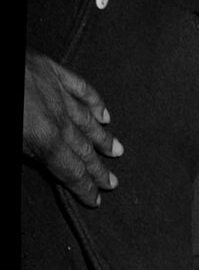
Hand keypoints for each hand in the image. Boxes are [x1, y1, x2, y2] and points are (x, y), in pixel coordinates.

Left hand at [23, 50, 122, 205]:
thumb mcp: (4, 142)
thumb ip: (26, 152)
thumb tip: (41, 162)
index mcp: (42, 138)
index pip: (71, 170)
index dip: (85, 187)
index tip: (96, 199)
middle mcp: (56, 117)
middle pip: (83, 149)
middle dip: (98, 169)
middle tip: (112, 182)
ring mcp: (55, 91)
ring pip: (87, 120)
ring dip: (102, 138)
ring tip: (116, 151)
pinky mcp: (50, 70)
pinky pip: (81, 88)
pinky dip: (95, 102)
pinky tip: (104, 113)